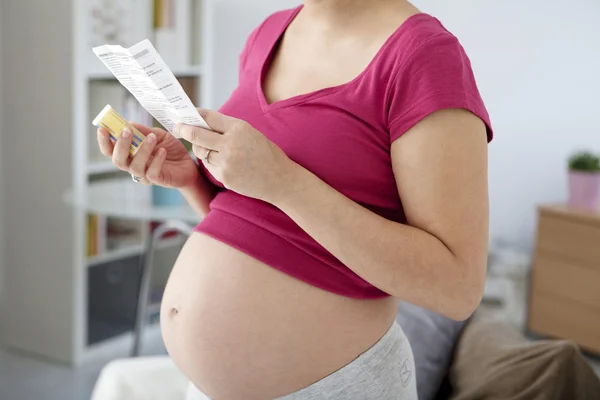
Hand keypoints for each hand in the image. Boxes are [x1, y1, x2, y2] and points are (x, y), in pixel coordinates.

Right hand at [97, 124, 198, 188]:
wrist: (188, 162)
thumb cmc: (170, 149)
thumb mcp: (157, 134)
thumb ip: (143, 130)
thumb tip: (128, 122)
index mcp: (129, 154)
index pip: (110, 151)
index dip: (103, 142)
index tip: (102, 129)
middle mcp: (133, 165)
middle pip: (117, 160)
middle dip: (120, 145)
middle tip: (127, 131)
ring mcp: (144, 174)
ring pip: (134, 166)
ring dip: (142, 150)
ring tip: (152, 138)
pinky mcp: (158, 180)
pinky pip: (152, 173)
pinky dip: (156, 161)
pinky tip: (162, 151)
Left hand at [175, 109, 296, 201]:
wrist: (279, 179)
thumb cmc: (266, 154)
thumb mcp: (251, 133)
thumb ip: (229, 129)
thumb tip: (204, 123)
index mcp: (239, 128)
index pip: (208, 117)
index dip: (195, 114)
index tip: (186, 114)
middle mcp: (230, 143)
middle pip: (196, 134)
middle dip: (183, 130)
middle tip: (177, 128)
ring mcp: (226, 161)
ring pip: (200, 152)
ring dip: (200, 149)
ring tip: (209, 149)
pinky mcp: (223, 176)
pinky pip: (209, 166)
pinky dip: (211, 163)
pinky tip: (225, 163)